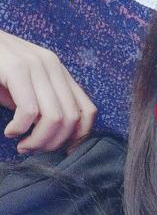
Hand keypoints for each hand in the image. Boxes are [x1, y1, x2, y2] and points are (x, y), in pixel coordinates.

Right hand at [0, 29, 97, 154]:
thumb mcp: (26, 92)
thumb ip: (45, 109)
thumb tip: (58, 140)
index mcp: (60, 72)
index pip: (88, 112)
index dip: (78, 138)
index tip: (59, 151)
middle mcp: (53, 65)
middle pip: (72, 119)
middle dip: (53, 144)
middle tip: (33, 149)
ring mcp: (36, 64)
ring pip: (55, 118)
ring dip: (38, 141)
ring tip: (22, 145)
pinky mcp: (16, 68)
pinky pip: (30, 110)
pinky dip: (20, 128)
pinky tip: (10, 131)